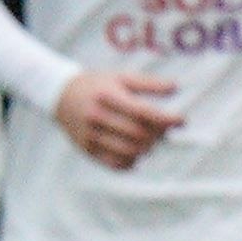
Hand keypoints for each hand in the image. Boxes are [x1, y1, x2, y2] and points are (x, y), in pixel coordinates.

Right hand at [51, 71, 182, 170]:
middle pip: (138, 133)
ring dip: (148, 148)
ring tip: (151, 139)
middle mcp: (96, 117)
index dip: (166, 119)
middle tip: (165, 129)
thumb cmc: (96, 85)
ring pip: (129, 151)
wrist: (59, 95)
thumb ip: (149, 83)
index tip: (182, 121)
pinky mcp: (87, 149)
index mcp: (107, 97)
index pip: (142, 112)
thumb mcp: (121, 77)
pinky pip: (116, 163)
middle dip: (158, 134)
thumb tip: (176, 88)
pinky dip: (132, 160)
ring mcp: (90, 135)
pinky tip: (136, 150)